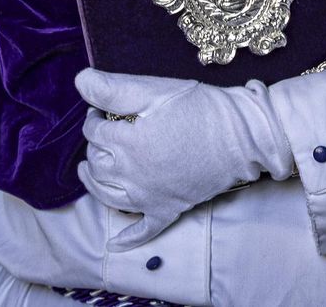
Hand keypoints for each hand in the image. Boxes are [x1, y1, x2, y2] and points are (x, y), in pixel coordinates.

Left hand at [75, 69, 293, 249]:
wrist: (245, 137)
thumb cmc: (202, 108)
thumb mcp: (157, 90)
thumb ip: (114, 88)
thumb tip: (80, 81)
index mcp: (127, 144)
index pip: (93, 132)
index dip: (93, 117)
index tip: (100, 110)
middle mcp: (132, 175)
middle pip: (96, 163)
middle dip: (93, 145)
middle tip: (102, 131)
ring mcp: (149, 197)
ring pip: (107, 195)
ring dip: (93, 182)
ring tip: (87, 170)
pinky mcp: (167, 210)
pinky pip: (143, 230)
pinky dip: (127, 238)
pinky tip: (115, 244)